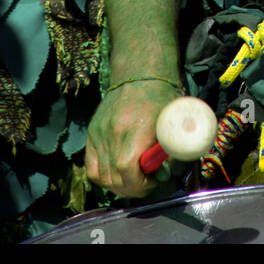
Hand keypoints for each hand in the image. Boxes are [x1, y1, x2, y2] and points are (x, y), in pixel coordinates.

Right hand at [84, 79, 179, 196]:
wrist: (139, 75)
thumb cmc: (160, 97)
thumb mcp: (172, 122)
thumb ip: (170, 151)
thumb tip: (163, 175)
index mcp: (135, 128)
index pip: (128, 169)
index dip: (140, 184)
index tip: (152, 181)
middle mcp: (112, 132)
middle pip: (114, 177)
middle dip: (132, 188)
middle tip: (146, 182)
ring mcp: (99, 133)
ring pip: (102, 176)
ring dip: (118, 185)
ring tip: (133, 178)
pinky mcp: (92, 133)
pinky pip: (91, 167)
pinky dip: (103, 176)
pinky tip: (117, 172)